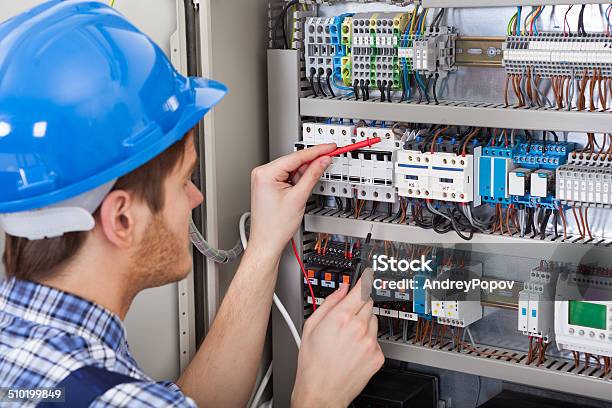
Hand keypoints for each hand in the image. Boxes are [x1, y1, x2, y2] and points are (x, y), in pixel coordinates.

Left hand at [248, 144, 335, 256]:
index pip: (296, 156)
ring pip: (292, 169)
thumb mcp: (299, 197)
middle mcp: (262, 173)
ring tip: (308, 188)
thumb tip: (323, 161)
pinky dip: (298, 180)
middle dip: (312, 162)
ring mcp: (264, 179)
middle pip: (294, 161)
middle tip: (329, 159)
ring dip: (304, 174)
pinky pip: (287, 177)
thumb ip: (312, 175)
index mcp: (265, 173)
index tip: (329, 147)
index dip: (316, 151)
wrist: (267, 242)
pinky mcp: (269, 185)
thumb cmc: (275, 226)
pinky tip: (302, 188)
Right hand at [292, 270, 383, 407]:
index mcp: (341, 317)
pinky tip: (353, 350)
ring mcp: (370, 342)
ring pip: (373, 321)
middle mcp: (359, 328)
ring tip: (347, 337)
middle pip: (368, 303)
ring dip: (364, 323)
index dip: (364, 281)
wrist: (321, 392)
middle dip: (359, 305)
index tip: (367, 276)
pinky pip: (376, 340)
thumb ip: (328, 303)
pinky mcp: (377, 356)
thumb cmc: (313, 363)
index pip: (360, 290)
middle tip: (346, 317)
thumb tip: (341, 289)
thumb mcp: (311, 327)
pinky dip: (367, 341)